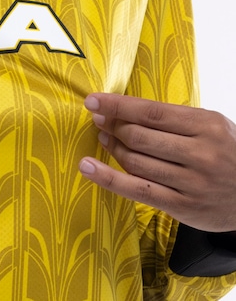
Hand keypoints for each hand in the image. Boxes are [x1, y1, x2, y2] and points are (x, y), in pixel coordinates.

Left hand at [79, 93, 235, 231]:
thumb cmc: (228, 152)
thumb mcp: (211, 126)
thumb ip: (174, 118)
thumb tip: (125, 108)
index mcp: (206, 126)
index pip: (150, 112)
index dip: (116, 105)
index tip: (92, 100)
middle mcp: (200, 154)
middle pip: (139, 136)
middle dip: (111, 124)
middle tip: (98, 118)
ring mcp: (191, 183)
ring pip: (135, 161)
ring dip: (110, 146)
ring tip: (102, 136)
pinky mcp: (183, 207)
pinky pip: (136, 190)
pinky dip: (107, 178)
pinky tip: (87, 166)